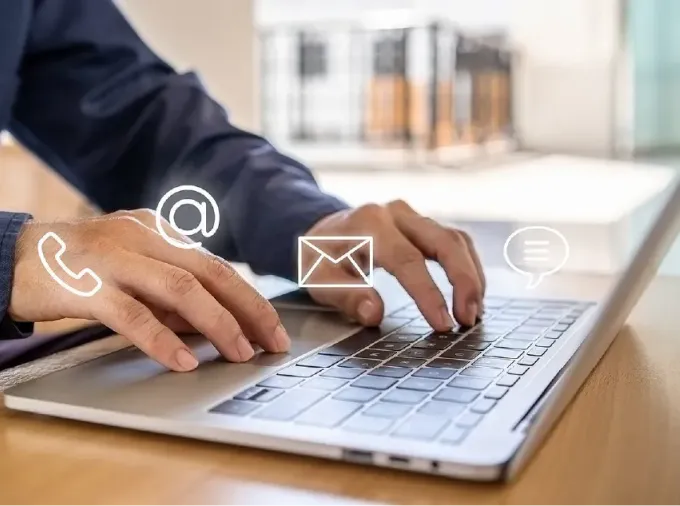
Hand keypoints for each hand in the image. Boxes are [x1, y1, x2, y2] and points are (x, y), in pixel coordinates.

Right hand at [10, 210, 289, 370]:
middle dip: (249, 310)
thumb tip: (215, 325)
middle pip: (211, 273)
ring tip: (240, 354)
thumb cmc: (84, 267)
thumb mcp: (135, 270)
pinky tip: (184, 361)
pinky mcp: (87, 286)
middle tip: (272, 343)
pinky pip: (133, 315)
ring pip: (181, 289)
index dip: (251, 298)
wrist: (17, 257)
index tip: (273, 327)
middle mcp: (143, 237)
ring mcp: (115, 258)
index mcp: (160, 232)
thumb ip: (171, 293)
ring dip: (218, 324)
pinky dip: (162, 340)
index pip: (218, 266)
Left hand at [302, 201, 484, 329]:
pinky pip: (455, 241)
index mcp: (368, 224)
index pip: (408, 259)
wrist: (320, 231)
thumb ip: (345, 296)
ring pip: (456, 239)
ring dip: (471, 276)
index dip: (429, 294)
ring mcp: (412, 216)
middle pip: (444, 241)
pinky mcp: (423, 224)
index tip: (443, 325)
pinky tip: (472, 295)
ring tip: (475, 312)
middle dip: (464, 281)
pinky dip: (468, 268)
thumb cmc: (320, 257)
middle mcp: (395, 213)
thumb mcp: (318, 280)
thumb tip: (374, 314)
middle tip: (469, 319)